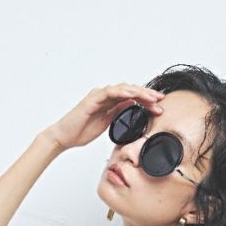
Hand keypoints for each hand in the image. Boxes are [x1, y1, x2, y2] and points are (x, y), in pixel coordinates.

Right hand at [41, 83, 164, 151]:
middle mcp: (104, 96)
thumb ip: (118, 114)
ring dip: (139, 92)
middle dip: (147, 95)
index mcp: (109, 102)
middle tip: (161, 100)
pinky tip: (133, 94)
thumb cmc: (81, 131)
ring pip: (123, 89)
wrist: (64, 136)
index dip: (146, 100)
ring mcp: (99, 96)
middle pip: (130, 91)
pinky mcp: (93, 99)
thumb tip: (131, 107)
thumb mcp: (106, 123)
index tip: (159, 106)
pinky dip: (122, 92)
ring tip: (152, 98)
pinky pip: (110, 92)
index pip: (131, 98)